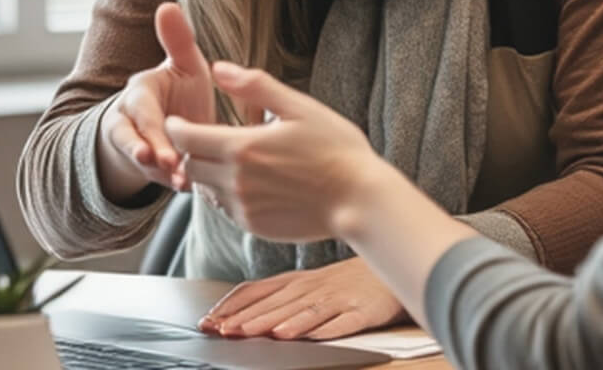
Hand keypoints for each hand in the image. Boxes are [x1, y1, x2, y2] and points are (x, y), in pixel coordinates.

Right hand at [97, 2, 214, 202]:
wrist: (168, 122)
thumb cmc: (179, 91)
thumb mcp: (184, 65)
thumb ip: (178, 40)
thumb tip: (167, 4)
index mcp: (140, 93)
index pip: (140, 112)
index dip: (150, 130)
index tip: (162, 148)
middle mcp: (129, 120)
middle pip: (133, 140)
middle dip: (151, 155)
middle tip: (172, 168)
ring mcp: (136, 146)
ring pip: (140, 162)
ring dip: (161, 174)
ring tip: (183, 183)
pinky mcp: (149, 169)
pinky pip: (153, 179)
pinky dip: (171, 183)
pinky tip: (192, 188)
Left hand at [165, 60, 375, 242]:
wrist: (358, 199)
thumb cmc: (335, 148)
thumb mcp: (299, 107)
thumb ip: (255, 86)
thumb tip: (218, 68)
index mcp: (242, 147)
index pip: (185, 137)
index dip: (177, 127)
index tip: (181, 120)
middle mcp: (234, 181)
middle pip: (189, 164)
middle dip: (191, 150)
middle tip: (205, 138)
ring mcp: (242, 207)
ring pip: (204, 189)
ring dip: (208, 173)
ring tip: (230, 160)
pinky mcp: (252, 226)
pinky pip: (223, 209)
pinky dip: (226, 194)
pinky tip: (250, 183)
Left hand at [199, 258, 406, 339]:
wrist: (393, 266)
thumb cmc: (346, 279)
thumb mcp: (307, 282)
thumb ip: (274, 295)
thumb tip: (231, 314)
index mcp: (297, 280)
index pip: (258, 290)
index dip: (233, 307)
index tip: (209, 322)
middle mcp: (314, 287)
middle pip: (278, 304)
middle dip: (250, 319)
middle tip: (225, 332)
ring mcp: (339, 298)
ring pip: (306, 311)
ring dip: (283, 322)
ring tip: (260, 334)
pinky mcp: (364, 310)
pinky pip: (343, 320)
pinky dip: (326, 328)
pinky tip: (311, 336)